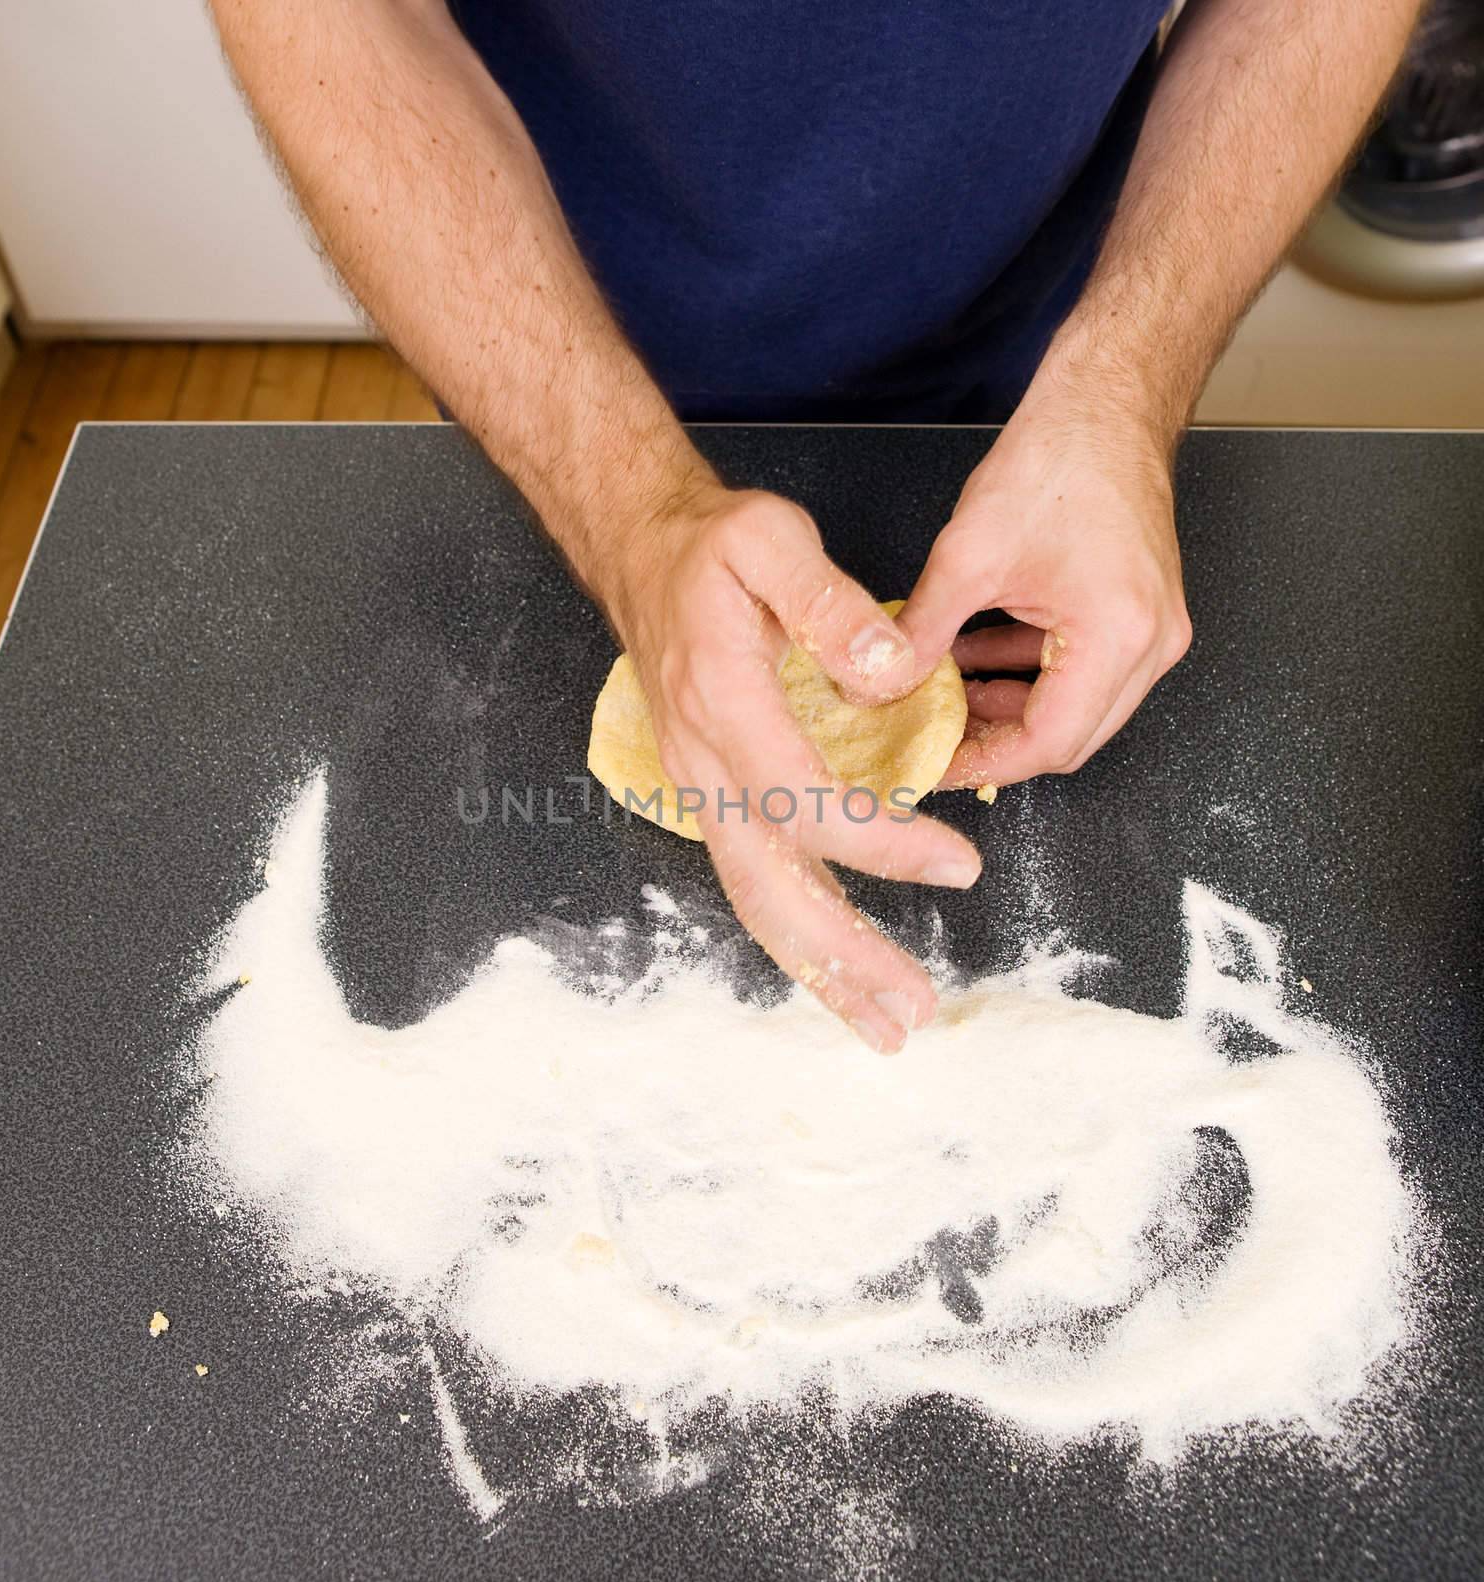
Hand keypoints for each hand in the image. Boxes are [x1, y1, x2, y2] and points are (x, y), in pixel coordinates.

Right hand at [604, 486, 982, 1053]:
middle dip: (842, 957)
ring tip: (883, 1021)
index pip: (802, 800)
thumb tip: (891, 672)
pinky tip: (842, 966)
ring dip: (820, 967)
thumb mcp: (769, 541)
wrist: (642, 555)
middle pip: (768, 886)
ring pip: (755, 900)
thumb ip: (829, 604)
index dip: (880, 844)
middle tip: (911, 1011)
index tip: (958, 864)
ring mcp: (702, 789)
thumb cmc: (711, 549)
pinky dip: (800, 935)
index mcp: (724, 706)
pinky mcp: (715, 797)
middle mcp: (704, 766)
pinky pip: (754, 881)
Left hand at [896, 382, 1191, 787]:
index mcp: (1118, 637)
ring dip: (1010, 708)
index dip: (985, 764)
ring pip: (1076, 707)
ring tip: (945, 698)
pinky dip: (1029, 673)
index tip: (935, 765)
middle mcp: (1151, 644)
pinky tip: (976, 659)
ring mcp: (1153, 630)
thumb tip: (884, 684)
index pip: (1049, 743)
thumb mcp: (968, 556)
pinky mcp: (1139, 613)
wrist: (1106, 403)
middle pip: (1070, 737)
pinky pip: (1082, 668)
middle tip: (934, 741)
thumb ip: (924, 632)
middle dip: (997, 745)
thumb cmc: (1058, 460)